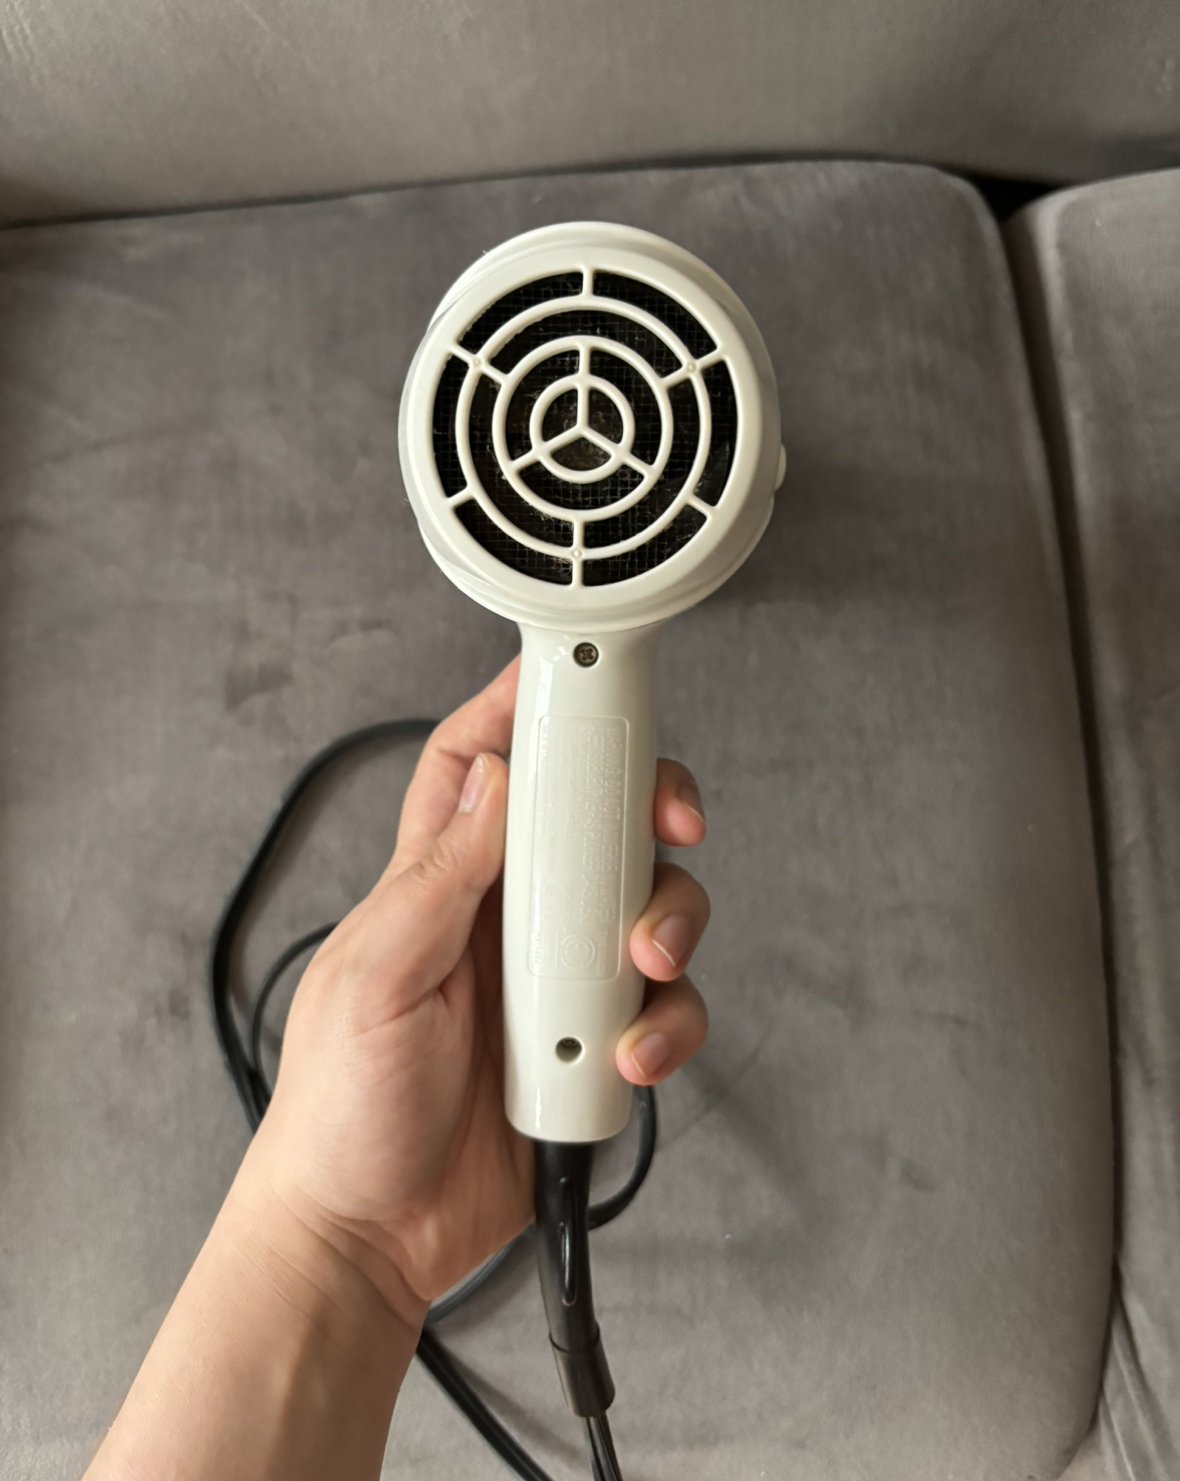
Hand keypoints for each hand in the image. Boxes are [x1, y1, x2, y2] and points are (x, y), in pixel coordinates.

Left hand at [245, 657, 711, 1330]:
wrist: (370, 1238)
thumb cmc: (340, 1110)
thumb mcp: (374, 979)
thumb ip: (438, 879)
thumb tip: (492, 780)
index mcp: (438, 885)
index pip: (477, 767)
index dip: (517, 711)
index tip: (568, 675)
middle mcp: (504, 920)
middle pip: (592, 826)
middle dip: (643, 814)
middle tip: (672, 822)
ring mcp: (553, 981)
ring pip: (646, 910)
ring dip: (670, 925)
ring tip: (647, 965)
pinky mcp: (591, 1045)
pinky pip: (661, 1012)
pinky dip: (666, 1027)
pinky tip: (629, 1056)